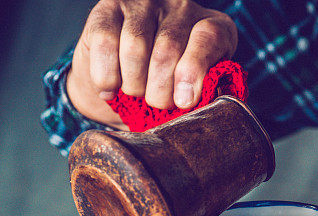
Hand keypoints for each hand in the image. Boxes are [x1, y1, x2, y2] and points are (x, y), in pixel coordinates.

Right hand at [66, 0, 237, 128]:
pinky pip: (106, 43)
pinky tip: (110, 88)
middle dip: (159, 90)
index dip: (194, 71)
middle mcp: (179, 6)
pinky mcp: (106, 9)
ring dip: (132, 84)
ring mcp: (142, 3)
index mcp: (211, 26)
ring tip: (134, 94)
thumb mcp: (191, 96)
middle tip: (156, 104)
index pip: (209, 37)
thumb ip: (199, 95)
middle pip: (168, 48)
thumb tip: (188, 100)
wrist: (118, 89)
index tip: (184, 101)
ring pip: (135, 47)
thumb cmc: (163, 92)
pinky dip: (106, 76)